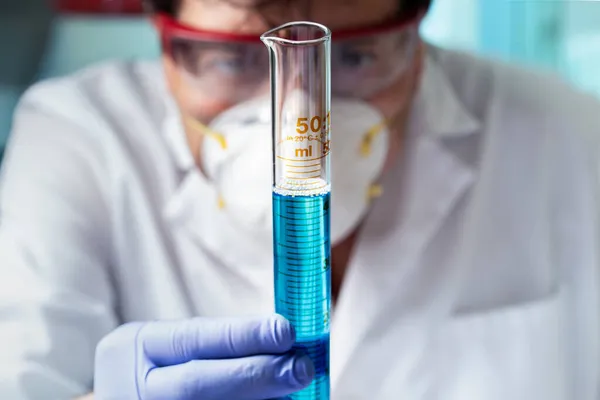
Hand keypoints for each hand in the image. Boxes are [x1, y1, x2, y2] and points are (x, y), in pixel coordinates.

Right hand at [93, 315, 313, 399]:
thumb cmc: (155, 369)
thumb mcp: (166, 346)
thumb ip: (213, 344)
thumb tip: (282, 341)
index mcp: (134, 347)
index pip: (193, 338)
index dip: (242, 335)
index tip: (286, 330)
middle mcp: (137, 388)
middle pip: (198, 384)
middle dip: (255, 374)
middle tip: (301, 367)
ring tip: (295, 392)